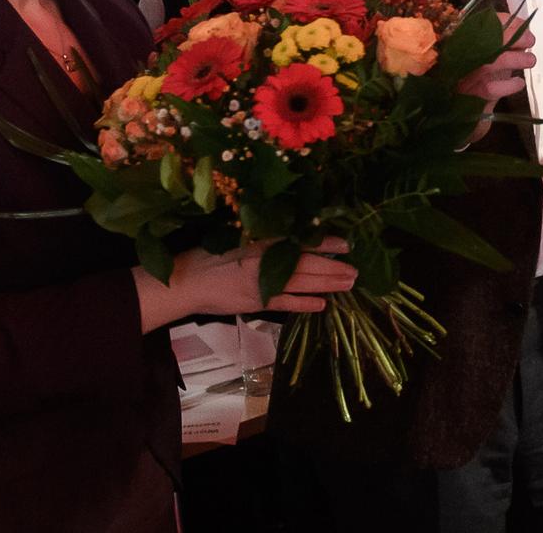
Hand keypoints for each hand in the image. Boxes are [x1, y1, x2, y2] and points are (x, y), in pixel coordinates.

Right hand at [135, 236, 355, 331]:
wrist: (186, 280)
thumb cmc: (210, 255)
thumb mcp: (239, 238)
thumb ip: (264, 239)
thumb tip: (294, 237)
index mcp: (260, 241)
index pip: (299, 241)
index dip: (324, 244)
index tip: (345, 245)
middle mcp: (264, 261)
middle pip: (307, 265)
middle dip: (333, 268)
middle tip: (355, 271)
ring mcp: (261, 283)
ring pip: (301, 283)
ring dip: (327, 285)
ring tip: (347, 284)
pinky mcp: (255, 302)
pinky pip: (286, 303)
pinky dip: (305, 304)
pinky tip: (322, 305)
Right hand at [457, 10, 534, 146]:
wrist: (459, 109)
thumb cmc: (477, 76)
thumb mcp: (486, 53)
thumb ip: (501, 39)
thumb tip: (523, 27)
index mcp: (461, 41)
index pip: (482, 22)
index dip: (506, 21)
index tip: (522, 25)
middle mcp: (460, 56)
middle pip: (488, 39)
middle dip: (515, 37)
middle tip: (530, 40)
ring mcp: (466, 76)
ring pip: (493, 63)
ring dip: (517, 59)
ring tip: (530, 60)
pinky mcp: (474, 95)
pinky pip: (495, 88)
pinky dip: (511, 84)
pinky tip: (518, 82)